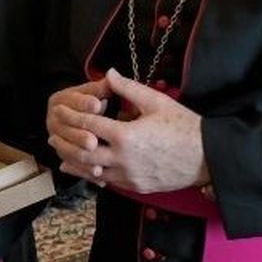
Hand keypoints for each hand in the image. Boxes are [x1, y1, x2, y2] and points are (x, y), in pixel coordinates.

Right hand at [46, 78, 110, 166]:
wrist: (81, 118)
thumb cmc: (94, 101)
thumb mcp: (97, 91)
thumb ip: (102, 87)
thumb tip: (111, 76)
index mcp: (59, 101)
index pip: (70, 101)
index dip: (83, 103)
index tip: (98, 105)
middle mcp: (53, 120)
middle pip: (66, 129)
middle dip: (80, 135)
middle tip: (93, 141)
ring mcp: (56, 139)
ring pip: (66, 150)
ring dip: (80, 157)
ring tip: (96, 162)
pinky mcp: (64, 155)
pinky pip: (73, 166)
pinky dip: (85, 172)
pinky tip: (99, 177)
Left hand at [48, 69, 209, 193]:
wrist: (208, 158)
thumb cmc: (184, 126)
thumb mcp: (157, 102)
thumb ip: (128, 89)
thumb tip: (107, 73)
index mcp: (126, 135)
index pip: (88, 124)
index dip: (71, 116)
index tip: (59, 110)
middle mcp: (123, 159)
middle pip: (82, 151)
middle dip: (65, 141)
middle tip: (52, 134)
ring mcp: (128, 176)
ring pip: (91, 171)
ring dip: (73, 160)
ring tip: (61, 153)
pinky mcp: (135, 187)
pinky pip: (106, 182)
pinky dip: (91, 174)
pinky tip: (83, 168)